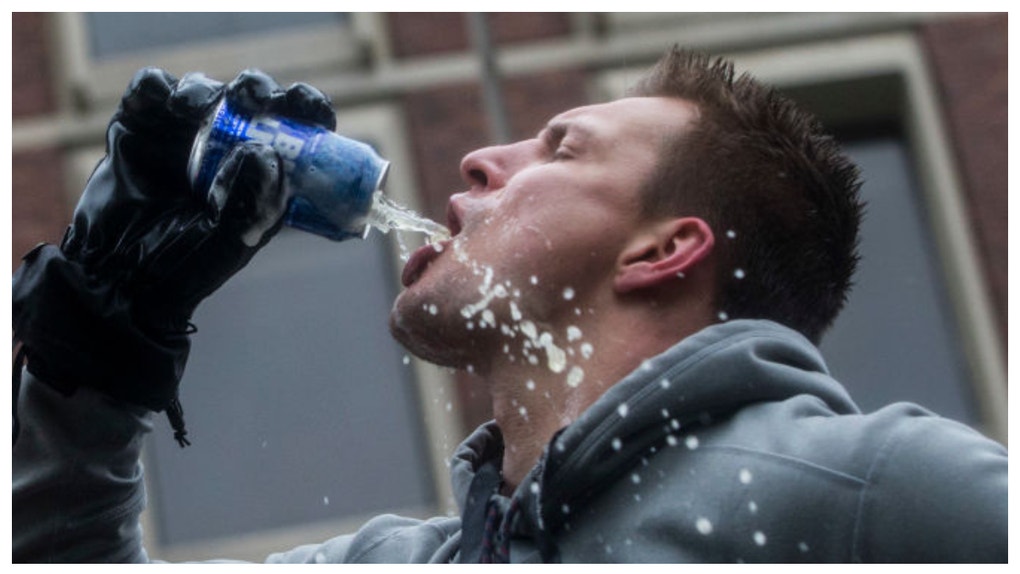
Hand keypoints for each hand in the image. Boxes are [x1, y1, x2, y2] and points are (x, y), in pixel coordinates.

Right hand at [12, 68, 336, 444]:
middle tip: (257, 99)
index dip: (308, 111)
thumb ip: (251, 201)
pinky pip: (150, 90)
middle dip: (259, 90)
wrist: (117, 281)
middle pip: (252, 98)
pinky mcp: (138, 126)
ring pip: (204, 89)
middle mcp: (225, 146)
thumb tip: (264, 151)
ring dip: (208, 91)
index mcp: (261, 172)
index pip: (296, 128)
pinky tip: (167, 102)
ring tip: (199, 108)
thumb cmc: (183, 268)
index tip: (311, 110)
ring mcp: (181, 134)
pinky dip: (159, 87)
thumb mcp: (232, 240)